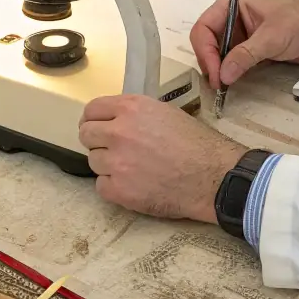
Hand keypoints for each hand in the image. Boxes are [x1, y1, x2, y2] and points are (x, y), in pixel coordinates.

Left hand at [79, 95, 243, 220]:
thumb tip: (116, 120)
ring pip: (93, 161)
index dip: (94, 119)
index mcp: (131, 108)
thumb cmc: (197, 143)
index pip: (91, 109)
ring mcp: (116, 163)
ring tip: (132, 169)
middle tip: (113, 149)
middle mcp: (119, 132)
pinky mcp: (119, 190)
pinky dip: (114, 186)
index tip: (98, 126)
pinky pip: (101, 186)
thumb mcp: (166, 112)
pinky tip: (133, 184)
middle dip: (97, 141)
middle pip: (86, 135)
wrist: (213, 175)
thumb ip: (136, 114)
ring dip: (108, 165)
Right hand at [190, 0, 298, 88]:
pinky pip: (233, 63)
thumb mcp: (272, 37)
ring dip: (218, 70)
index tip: (215, 74)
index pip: (204, 28)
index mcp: (232, 5)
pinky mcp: (251, 50)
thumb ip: (246, 55)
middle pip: (207, 43)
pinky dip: (229, 74)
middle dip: (210, 63)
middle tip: (218, 85)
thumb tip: (223, 75)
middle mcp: (232, 19)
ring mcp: (241, 36)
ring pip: (218, 55)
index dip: (205, 51)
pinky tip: (231, 84)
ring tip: (223, 88)